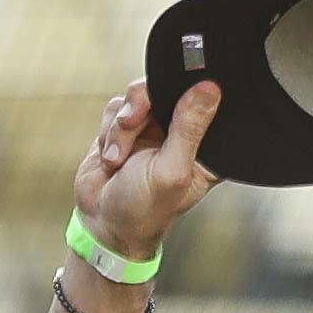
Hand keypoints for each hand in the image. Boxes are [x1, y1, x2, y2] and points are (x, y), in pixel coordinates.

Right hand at [70, 78, 222, 267]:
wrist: (102, 225)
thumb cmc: (143, 211)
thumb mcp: (170, 172)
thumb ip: (189, 129)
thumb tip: (209, 90)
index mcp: (206, 145)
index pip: (208, 102)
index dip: (190, 92)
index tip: (172, 102)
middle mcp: (182, 132)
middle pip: (168, 87)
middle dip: (143, 104)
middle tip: (131, 123)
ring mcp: (154, 127)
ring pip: (138, 95)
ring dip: (121, 127)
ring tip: (118, 158)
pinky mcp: (128, 127)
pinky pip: (117, 107)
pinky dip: (109, 131)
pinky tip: (111, 156)